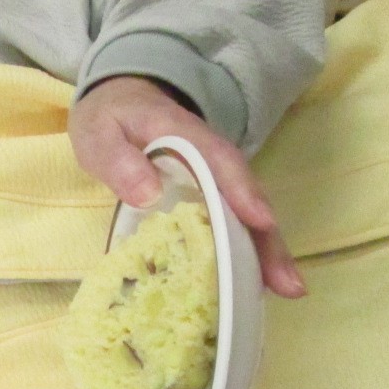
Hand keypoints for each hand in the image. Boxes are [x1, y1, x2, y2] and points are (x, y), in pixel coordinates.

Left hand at [70, 75, 305, 298]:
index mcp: (184, 134)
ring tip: (286, 290)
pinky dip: (246, 251)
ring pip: (247, 213)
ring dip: (266, 251)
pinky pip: (234, 222)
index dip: (242, 192)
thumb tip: (149, 194)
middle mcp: (211, 155)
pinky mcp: (212, 194)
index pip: (220, 162)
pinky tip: (254, 284)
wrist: (120, 99)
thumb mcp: (99, 133)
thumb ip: (118, 159)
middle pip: (247, 195)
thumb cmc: (110, 119)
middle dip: (268, 238)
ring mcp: (216, 176)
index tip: (262, 222)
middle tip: (289, 283)